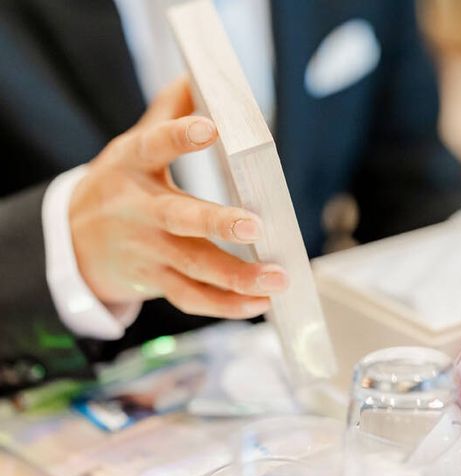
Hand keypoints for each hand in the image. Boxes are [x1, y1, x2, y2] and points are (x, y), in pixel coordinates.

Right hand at [70, 77, 287, 318]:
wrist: (74, 242)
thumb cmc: (117, 188)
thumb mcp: (131, 149)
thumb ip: (165, 116)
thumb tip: (196, 75)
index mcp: (133, 167)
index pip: (154, 146)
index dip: (179, 137)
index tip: (210, 127)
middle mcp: (140, 212)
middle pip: (179, 219)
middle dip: (216, 224)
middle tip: (255, 226)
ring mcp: (148, 252)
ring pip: (193, 268)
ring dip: (236, 277)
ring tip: (277, 281)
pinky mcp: (157, 280)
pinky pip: (191, 298)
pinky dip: (225, 305)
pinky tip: (257, 304)